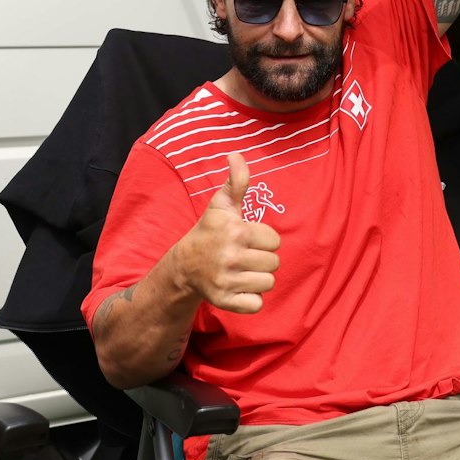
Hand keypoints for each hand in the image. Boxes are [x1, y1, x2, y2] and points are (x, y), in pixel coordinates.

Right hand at [170, 153, 281, 314]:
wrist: (185, 265)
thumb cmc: (210, 232)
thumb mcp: (222, 205)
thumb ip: (236, 181)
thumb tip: (235, 155)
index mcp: (235, 232)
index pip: (274, 240)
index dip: (263, 240)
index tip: (245, 239)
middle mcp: (230, 256)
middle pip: (274, 263)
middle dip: (261, 259)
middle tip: (242, 256)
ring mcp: (227, 281)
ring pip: (268, 283)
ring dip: (257, 279)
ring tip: (240, 271)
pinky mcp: (225, 301)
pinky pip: (257, 304)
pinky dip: (250, 299)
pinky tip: (237, 288)